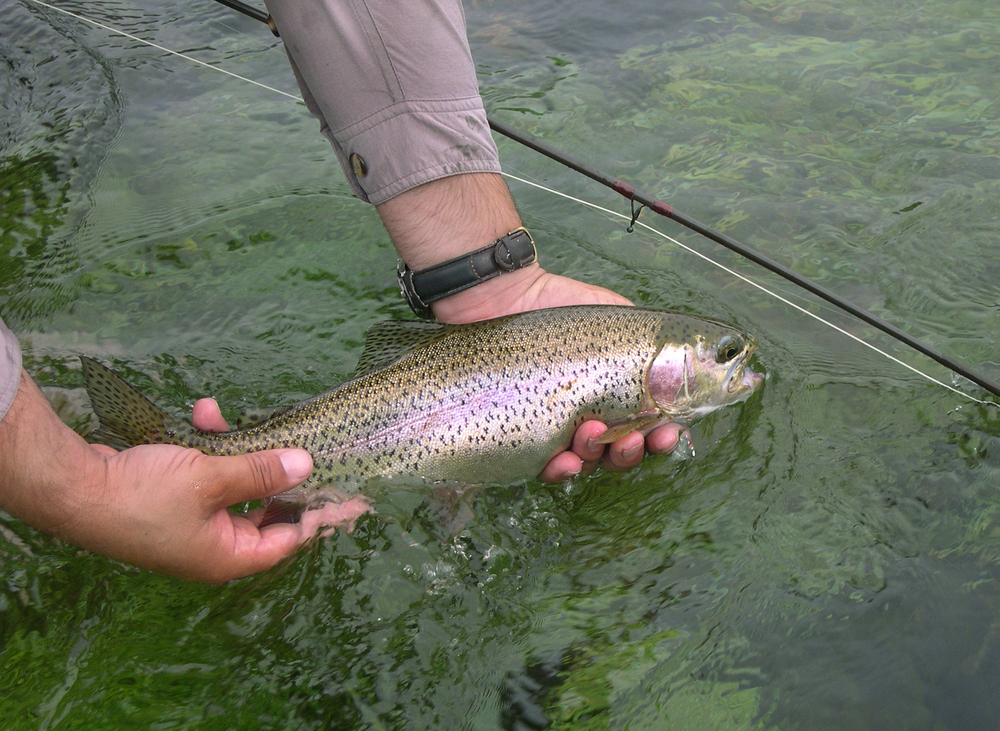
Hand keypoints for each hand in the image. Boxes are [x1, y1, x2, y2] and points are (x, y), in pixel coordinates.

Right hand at [0, 370, 366, 583]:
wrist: (72, 488)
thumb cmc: (141, 496)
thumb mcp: (210, 479)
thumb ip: (261, 472)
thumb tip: (306, 466)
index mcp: (227, 555)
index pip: (289, 540)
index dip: (320, 515)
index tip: (352, 496)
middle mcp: (213, 544)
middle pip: (266, 509)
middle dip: (276, 470)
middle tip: (309, 447)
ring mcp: (192, 522)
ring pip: (234, 482)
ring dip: (235, 448)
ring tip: (227, 418)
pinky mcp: (173, 498)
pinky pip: (205, 473)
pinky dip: (208, 446)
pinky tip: (203, 412)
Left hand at [424, 266, 684, 480]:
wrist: (504, 297)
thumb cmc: (560, 304)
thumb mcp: (618, 317)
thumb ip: (654, 342)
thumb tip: (694, 359)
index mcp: (617, 394)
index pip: (648, 428)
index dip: (663, 438)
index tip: (669, 433)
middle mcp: (591, 415)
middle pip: (620, 454)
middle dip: (632, 452)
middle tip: (633, 439)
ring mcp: (557, 428)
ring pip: (588, 464)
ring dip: (598, 458)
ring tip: (592, 436)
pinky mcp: (525, 435)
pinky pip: (546, 467)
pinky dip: (561, 471)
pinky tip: (564, 462)